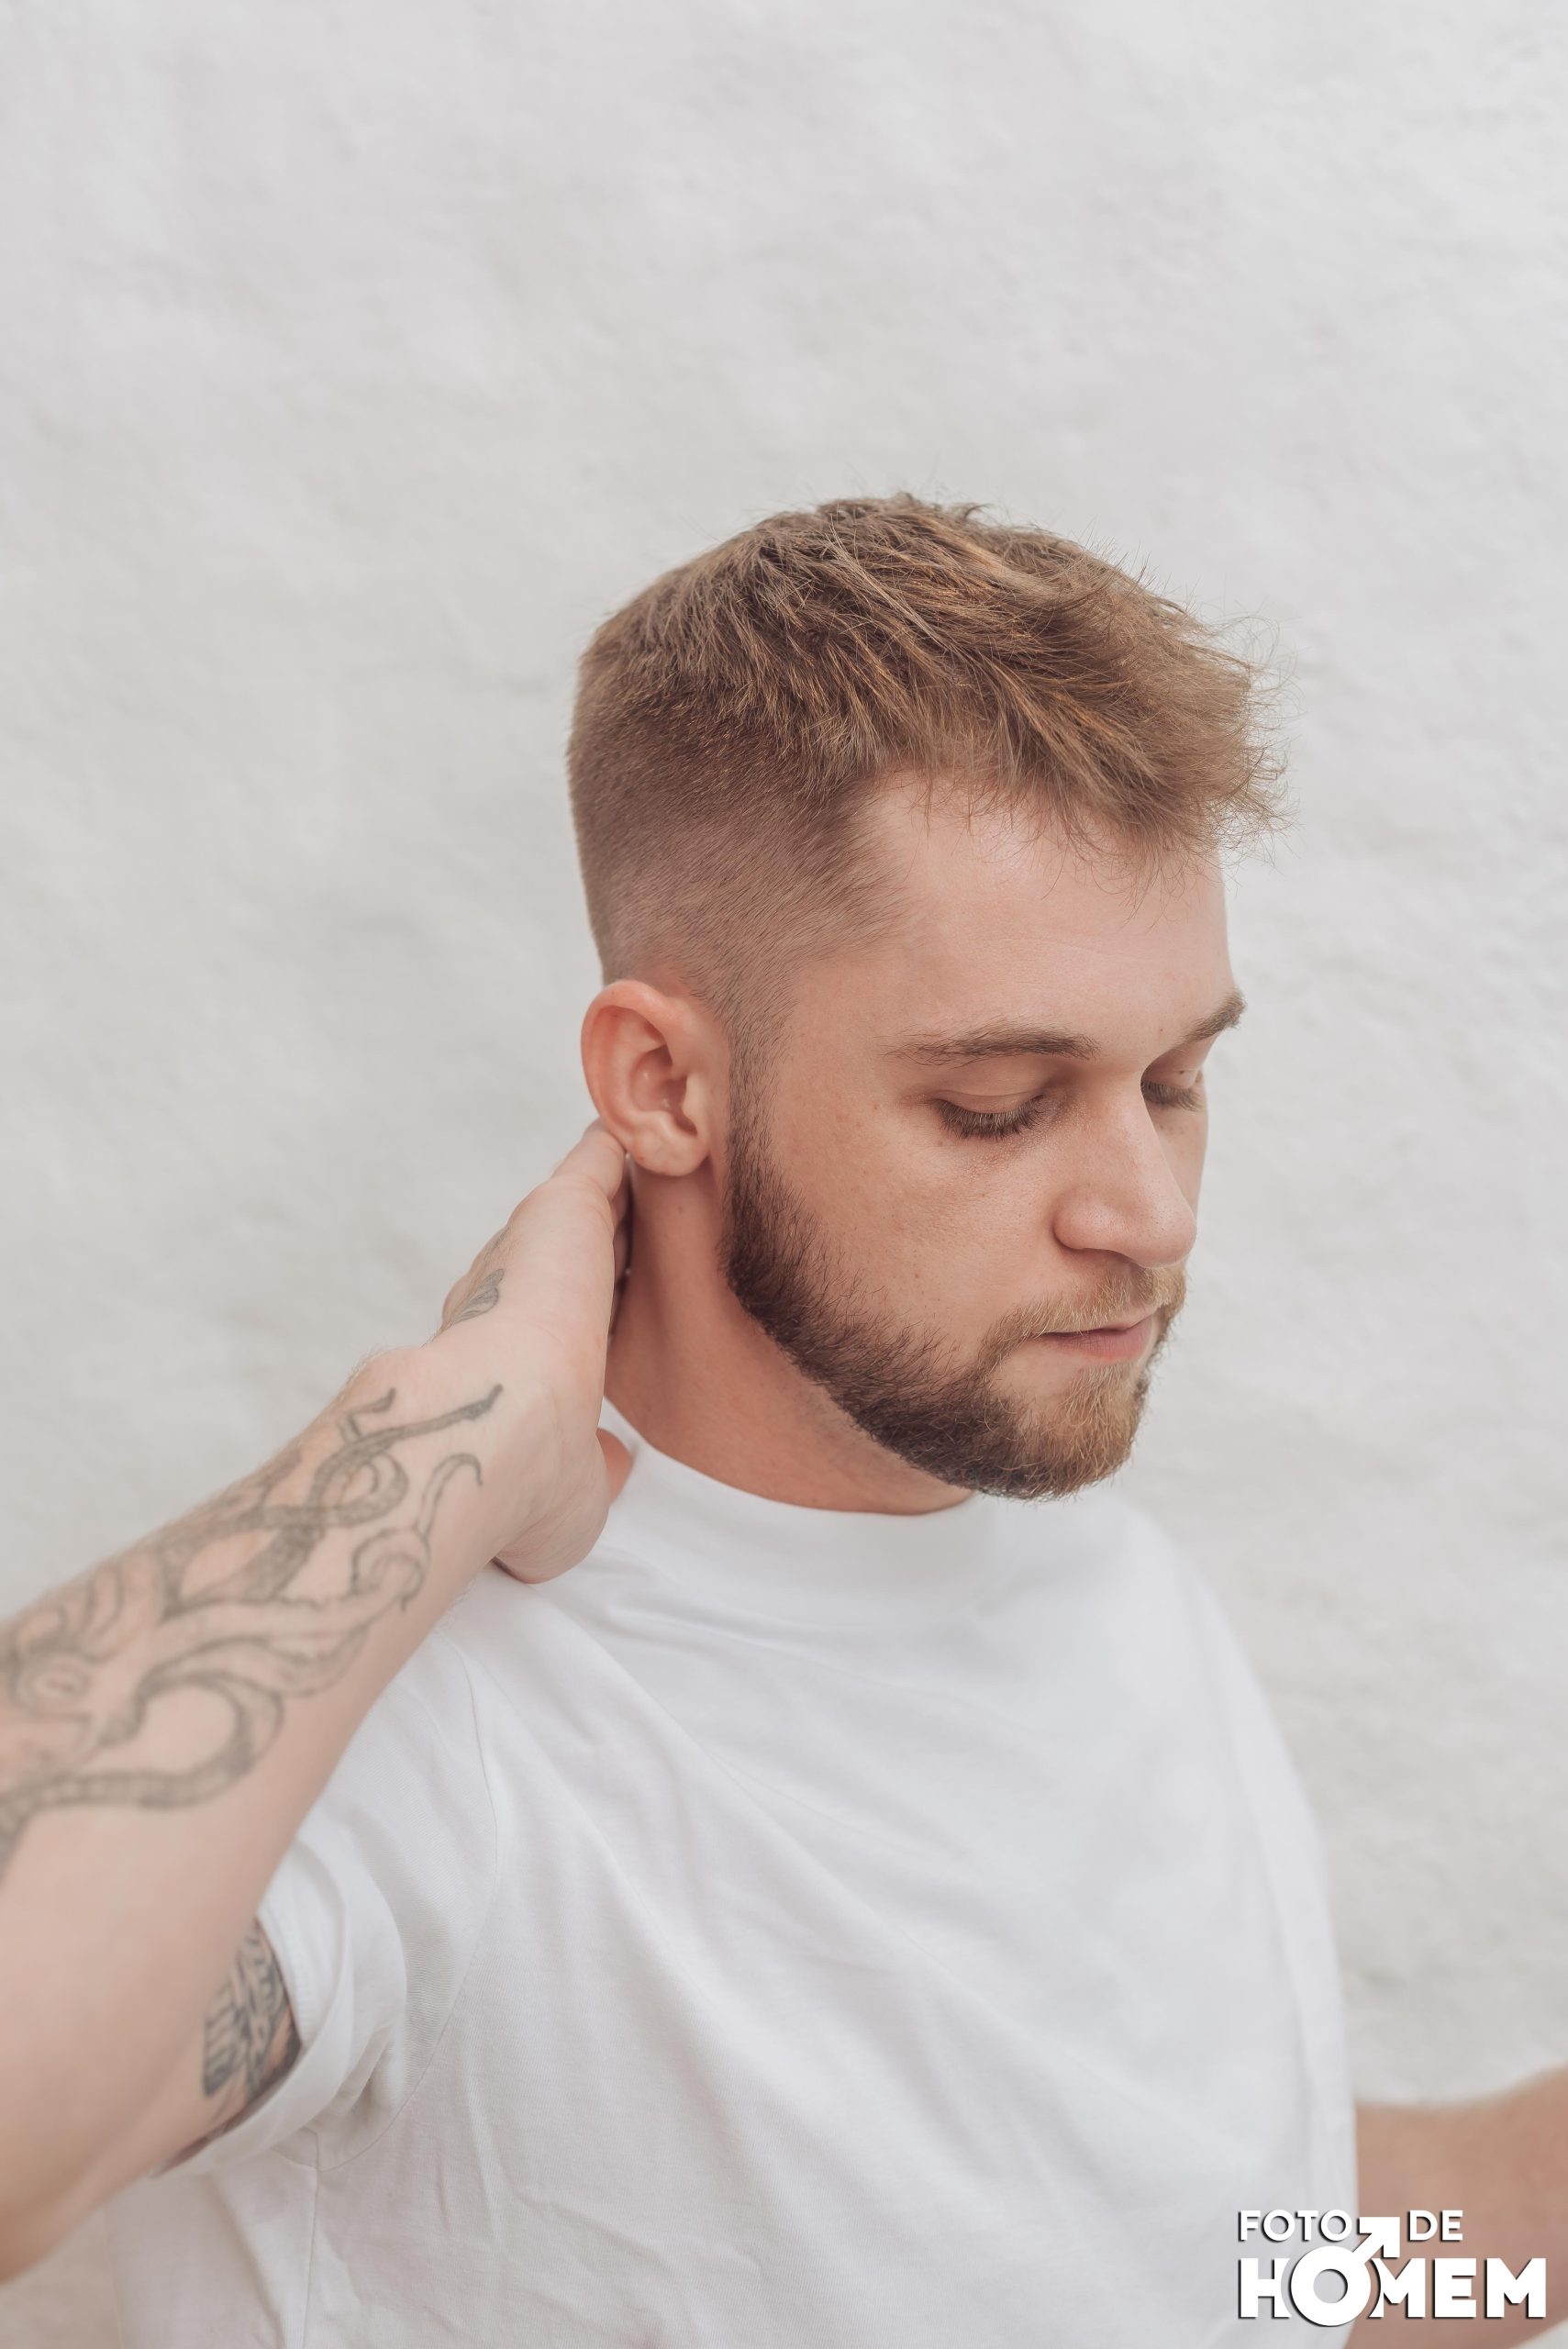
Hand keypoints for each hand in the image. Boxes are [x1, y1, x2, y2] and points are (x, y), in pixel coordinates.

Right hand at [430, 1120, 633, 1581]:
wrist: (490, 1429)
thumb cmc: (522, 1484)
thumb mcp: (572, 1495)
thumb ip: (591, 1466)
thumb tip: (614, 1461)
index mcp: (513, 1365)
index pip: (561, 1328)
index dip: (592, 1311)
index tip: (618, 1298)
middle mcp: (513, 1297)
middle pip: (574, 1256)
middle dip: (609, 1236)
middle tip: (655, 1206)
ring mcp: (534, 1249)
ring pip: (590, 1201)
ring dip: (627, 1177)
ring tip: (670, 1140)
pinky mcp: (563, 1207)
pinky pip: (608, 1155)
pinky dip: (639, 1131)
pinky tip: (675, 1107)